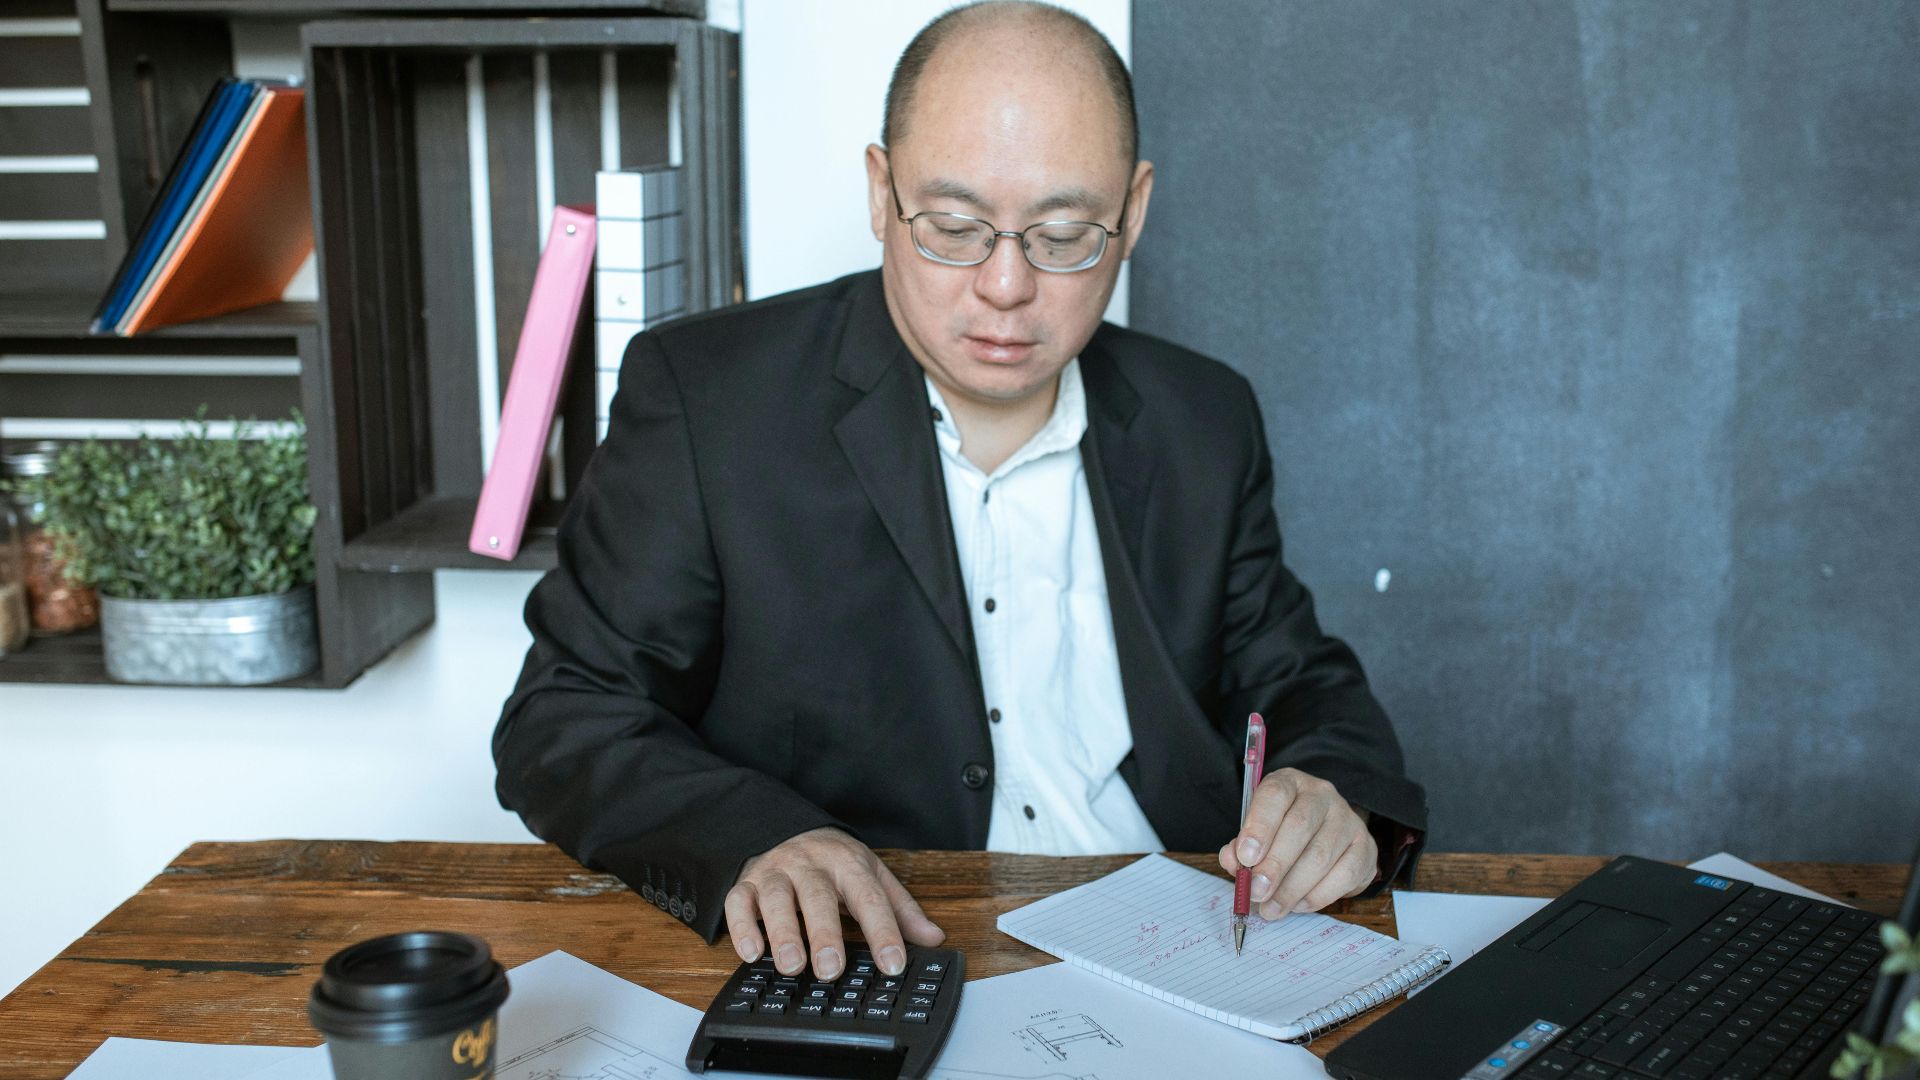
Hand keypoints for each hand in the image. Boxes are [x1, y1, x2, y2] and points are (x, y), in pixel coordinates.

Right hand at [724, 826, 944, 978]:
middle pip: (818, 897)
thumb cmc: (833, 861)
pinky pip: (738, 902)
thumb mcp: (871, 875)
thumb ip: (901, 909)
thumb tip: (934, 938)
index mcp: (848, 863)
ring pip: (776, 898)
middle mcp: (810, 864)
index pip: (869, 897)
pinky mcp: (746, 883)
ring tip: (792, 966)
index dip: (883, 932)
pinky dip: (743, 927)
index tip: (893, 964)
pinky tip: (752, 953)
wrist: (786, 828)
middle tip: (831, 970)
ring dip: (783, 933)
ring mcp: (776, 872)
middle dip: (825, 934)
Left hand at [1217, 768, 1375, 921]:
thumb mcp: (1258, 832)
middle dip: (1275, 865)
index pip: (1275, 794)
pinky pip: (1344, 875)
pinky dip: (1317, 896)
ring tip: (1271, 908)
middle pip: (1299, 826)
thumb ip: (1241, 847)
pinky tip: (1298, 905)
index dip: (1259, 826)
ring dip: (1292, 888)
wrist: (1327, 836)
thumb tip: (1233, 861)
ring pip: (1321, 855)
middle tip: (1256, 891)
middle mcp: (1322, 794)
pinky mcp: (1366, 847)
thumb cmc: (1283, 833)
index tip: (1245, 857)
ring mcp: (1348, 819)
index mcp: (1290, 783)